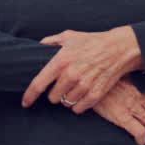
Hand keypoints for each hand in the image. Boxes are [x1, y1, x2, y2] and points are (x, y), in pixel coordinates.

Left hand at [21, 27, 143, 112]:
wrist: (118, 48)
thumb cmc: (92, 41)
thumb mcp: (69, 36)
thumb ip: (50, 42)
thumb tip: (38, 47)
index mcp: (61, 61)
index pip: (38, 84)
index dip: (29, 96)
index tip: (25, 103)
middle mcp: (71, 75)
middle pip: (52, 97)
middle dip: (55, 93)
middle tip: (63, 84)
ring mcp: (84, 86)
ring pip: (66, 103)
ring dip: (67, 98)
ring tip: (75, 87)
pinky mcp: (95, 94)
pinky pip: (78, 108)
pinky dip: (78, 104)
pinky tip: (82, 94)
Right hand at [90, 79, 144, 144]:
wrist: (87, 82)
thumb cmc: (103, 84)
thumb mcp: (122, 81)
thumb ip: (133, 89)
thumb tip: (139, 101)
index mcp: (140, 89)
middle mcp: (139, 97)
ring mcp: (131, 106)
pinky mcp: (120, 115)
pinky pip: (139, 131)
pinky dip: (142, 140)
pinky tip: (139, 143)